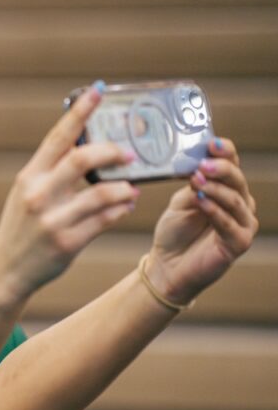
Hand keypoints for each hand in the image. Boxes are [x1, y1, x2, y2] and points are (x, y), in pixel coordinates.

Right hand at [0, 82, 139, 301]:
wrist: (6, 269)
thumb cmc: (22, 226)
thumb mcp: (26, 193)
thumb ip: (52, 170)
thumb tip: (89, 144)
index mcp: (29, 177)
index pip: (58, 137)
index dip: (80, 112)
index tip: (97, 90)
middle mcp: (38, 195)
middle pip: (82, 160)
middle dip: (112, 152)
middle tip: (129, 152)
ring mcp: (53, 220)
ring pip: (101, 193)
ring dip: (124, 186)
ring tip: (132, 185)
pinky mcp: (67, 242)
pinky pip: (105, 220)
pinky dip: (121, 209)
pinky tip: (126, 205)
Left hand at [143, 136, 257, 304]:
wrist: (166, 266)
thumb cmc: (174, 233)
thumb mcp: (180, 202)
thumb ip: (192, 185)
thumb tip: (199, 168)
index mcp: (227, 190)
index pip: (232, 165)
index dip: (225, 152)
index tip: (212, 143)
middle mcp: (240, 204)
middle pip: (237, 180)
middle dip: (221, 169)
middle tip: (203, 164)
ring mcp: (242, 224)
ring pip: (235, 200)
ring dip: (216, 189)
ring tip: (197, 181)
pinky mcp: (239, 243)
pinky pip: (229, 224)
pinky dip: (215, 211)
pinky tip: (202, 202)